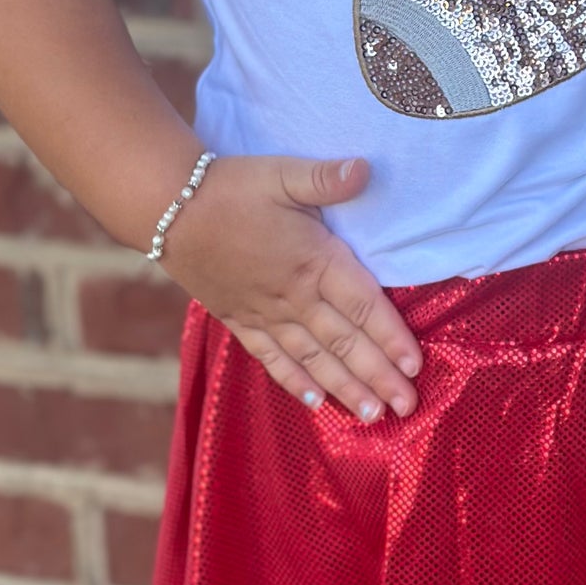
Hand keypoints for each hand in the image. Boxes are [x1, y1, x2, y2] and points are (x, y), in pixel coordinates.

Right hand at [159, 154, 422, 422]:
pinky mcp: (239, 320)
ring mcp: (265, 313)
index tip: (416, 366)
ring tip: (373, 416)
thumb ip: (326, 178)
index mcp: (313, 260)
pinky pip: (271, 358)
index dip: (391, 336)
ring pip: (313, 359)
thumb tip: (367, 168)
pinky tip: (313, 404)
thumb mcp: (284, 173)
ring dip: (344, 388)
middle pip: (344, 342)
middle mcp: (293, 296)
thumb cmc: (233, 187)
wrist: (168, 209)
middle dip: (378, 376)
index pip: (362, 305)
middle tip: (408, 407)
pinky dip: (293, 382)